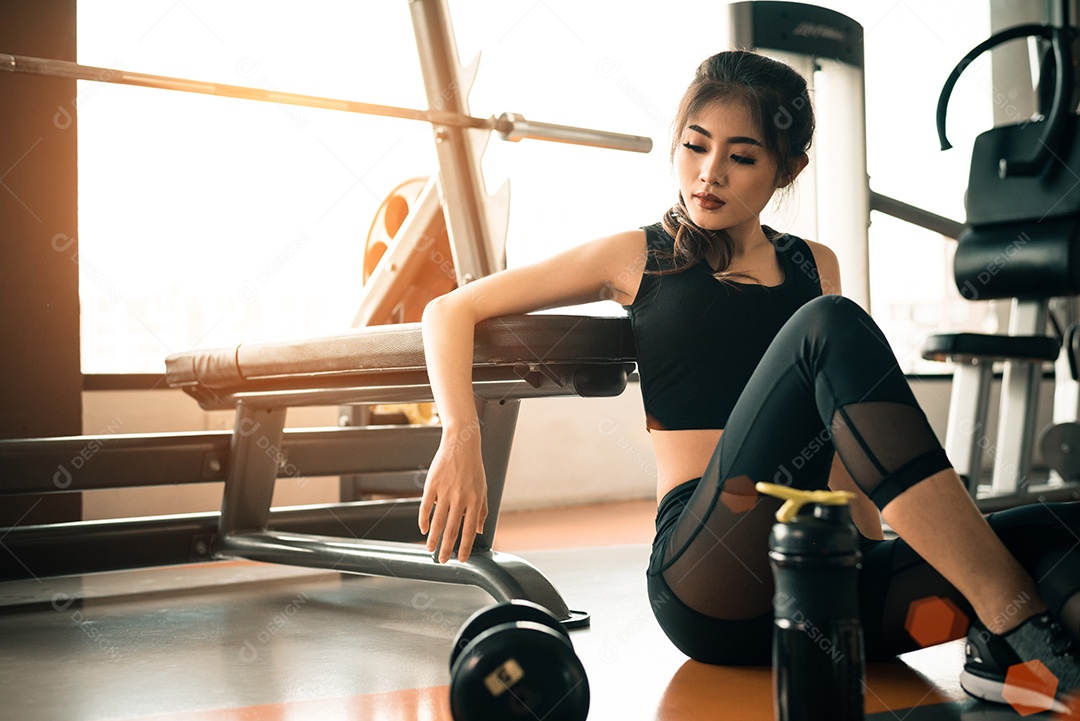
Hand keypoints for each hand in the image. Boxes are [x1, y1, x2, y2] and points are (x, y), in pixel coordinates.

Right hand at [418, 427, 487, 562]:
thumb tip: (479, 531)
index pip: (470, 530)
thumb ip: (481, 511)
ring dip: (433, 539)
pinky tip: (424, 530)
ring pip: (437, 522)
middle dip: (447, 548)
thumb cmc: (474, 468)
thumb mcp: (483, 489)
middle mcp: (459, 498)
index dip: (465, 547)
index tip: (462, 559)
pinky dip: (424, 520)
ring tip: (430, 550)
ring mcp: (444, 492)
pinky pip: (425, 507)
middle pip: (451, 530)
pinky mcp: (432, 485)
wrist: (461, 444)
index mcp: (474, 500)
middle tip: (443, 561)